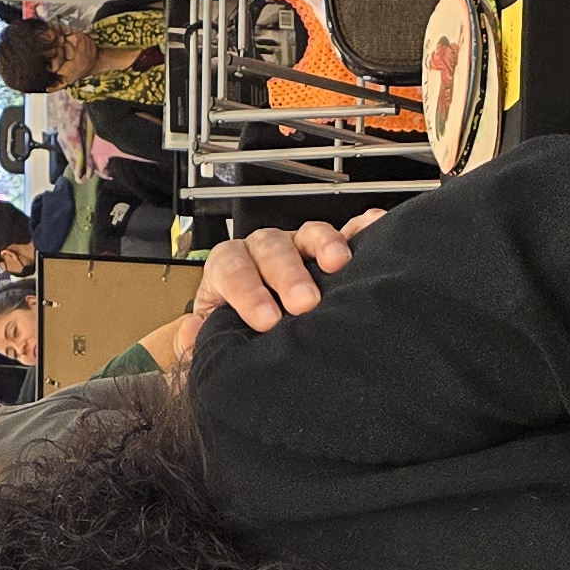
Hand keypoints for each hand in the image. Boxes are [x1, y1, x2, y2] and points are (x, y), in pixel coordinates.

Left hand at [191, 209, 387, 330]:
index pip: (231, 268)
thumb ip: (198, 341)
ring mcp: (299, 249)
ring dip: (324, 245)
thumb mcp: (211, 343)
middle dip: (288, 274)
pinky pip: (347, 233)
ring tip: (340, 264)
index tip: (265, 320)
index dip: (247, 291)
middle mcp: (263, 252)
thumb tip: (192, 333)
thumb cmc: (236, 335)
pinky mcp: (330, 252)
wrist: (259, 335)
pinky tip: (376, 226)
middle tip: (305, 303)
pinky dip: (362, 229)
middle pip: (272, 248)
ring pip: (308, 235)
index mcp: (229, 268)